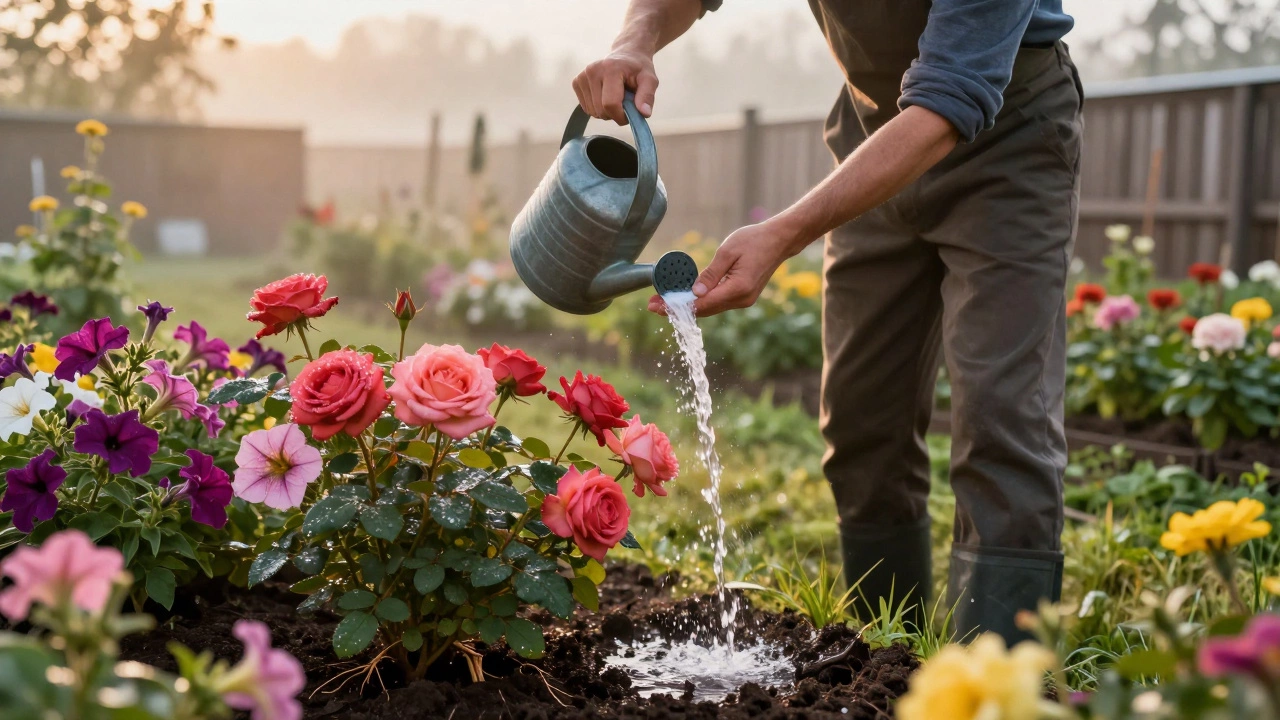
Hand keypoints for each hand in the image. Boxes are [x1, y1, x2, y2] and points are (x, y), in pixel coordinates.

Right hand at [572, 48, 658, 124]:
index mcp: (610, 69)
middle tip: (625, 104)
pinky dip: (597, 108)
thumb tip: (644, 114)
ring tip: (616, 98)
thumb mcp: (650, 80)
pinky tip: (605, 96)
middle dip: (615, 115)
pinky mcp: (576, 81)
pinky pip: (586, 108)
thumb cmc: (638, 69)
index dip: (621, 116)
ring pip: (592, 112)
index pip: (610, 104)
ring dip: (606, 112)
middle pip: (600, 110)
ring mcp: (582, 76)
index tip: (630, 115)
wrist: (626, 54)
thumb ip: (647, 96)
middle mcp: (592, 71)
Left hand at [646, 222, 797, 316]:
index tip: (657, 306)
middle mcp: (741, 300)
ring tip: (664, 302)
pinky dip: (701, 302)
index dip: (677, 307)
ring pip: (710, 308)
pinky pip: (717, 303)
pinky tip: (685, 298)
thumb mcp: (728, 252)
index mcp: (738, 289)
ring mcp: (743, 301)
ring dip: (687, 306)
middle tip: (653, 305)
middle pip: (704, 311)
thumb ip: (710, 274)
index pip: (701, 304)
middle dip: (677, 309)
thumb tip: (694, 293)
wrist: (779, 240)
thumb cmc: (754, 241)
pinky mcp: (743, 297)